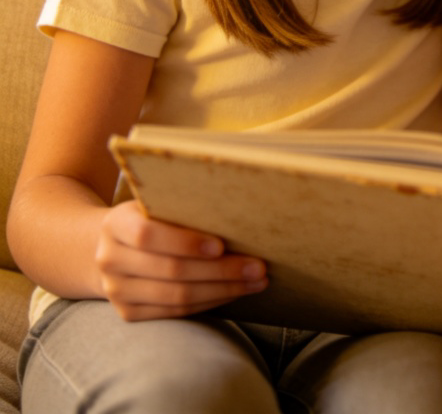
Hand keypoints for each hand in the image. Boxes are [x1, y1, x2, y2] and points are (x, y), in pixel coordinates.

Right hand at [95, 200, 267, 320]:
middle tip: (258, 266)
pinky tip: (234, 292)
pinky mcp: (128, 313)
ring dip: (223, 290)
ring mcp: (116, 290)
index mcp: (116, 223)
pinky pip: (175, 312)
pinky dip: (210, 302)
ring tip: (256, 281)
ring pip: (177, 296)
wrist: (113, 246)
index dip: (186, 242)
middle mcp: (110, 259)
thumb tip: (241, 210)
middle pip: (172, 270)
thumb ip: (183, 205)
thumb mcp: (157, 202)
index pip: (148, 235)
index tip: (222, 245)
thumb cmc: (151, 216)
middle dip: (221, 270)